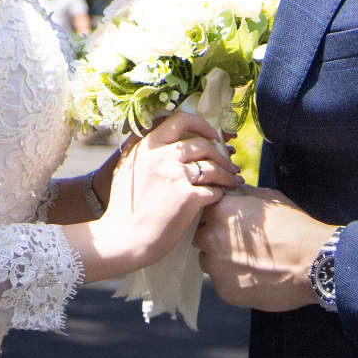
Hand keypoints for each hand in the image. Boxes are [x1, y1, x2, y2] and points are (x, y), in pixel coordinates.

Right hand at [97, 112, 241, 268]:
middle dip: (221, 155)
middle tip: (229, 164)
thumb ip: (140, 149)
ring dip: (227, 174)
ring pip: (212, 167)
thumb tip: (157, 131)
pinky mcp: (187, 197)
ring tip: (234, 180)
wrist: (123, 238)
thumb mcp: (125, 169)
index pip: (180, 119)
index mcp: (146, 146)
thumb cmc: (124, 208)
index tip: (212, 136)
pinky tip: (221, 198)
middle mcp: (161, 156)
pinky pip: (214, 190)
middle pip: (202, 144)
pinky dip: (220, 194)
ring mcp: (175, 175)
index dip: (201, 124)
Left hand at [195, 185, 338, 311]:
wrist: (315, 263)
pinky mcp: (224, 290)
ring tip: (251, 261)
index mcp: (220, 211)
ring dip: (222, 261)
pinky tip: (256, 276)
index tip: (231, 223)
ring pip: (209, 262)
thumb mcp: (269, 199)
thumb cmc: (296, 228)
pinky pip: (222, 283)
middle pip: (201, 237)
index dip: (217, 217)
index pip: (203, 211)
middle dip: (216, 239)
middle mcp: (211, 237)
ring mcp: (216, 266)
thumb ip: (242, 195)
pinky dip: (234, 281)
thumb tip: (230, 192)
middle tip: (243, 244)